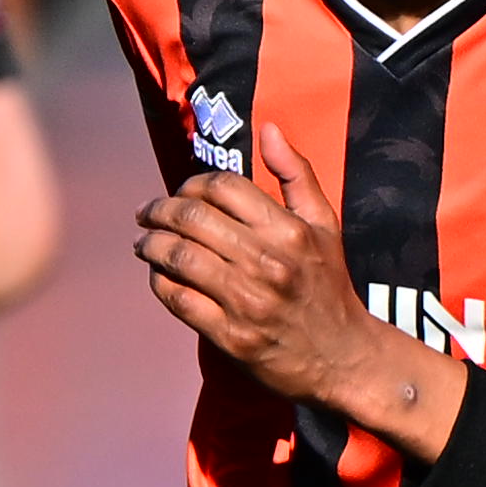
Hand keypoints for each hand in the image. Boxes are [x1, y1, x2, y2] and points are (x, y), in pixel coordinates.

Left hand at [138, 162, 425, 433]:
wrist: (342, 358)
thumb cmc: (328, 287)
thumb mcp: (325, 225)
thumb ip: (297, 174)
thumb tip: (269, 128)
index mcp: (289, 231)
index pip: (222, 186)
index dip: (191, 184)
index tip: (181, 193)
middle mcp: (267, 263)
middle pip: (192, 218)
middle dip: (159, 210)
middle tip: (147, 214)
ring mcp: (247, 302)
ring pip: (178, 257)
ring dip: (150, 245)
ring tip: (143, 242)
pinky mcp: (231, 337)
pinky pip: (178, 299)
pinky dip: (159, 282)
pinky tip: (158, 276)